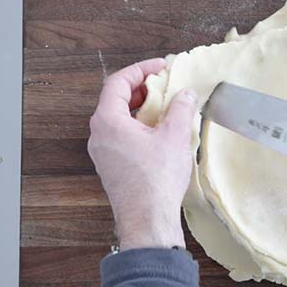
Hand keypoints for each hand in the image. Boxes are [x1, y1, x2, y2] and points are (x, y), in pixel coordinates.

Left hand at [88, 58, 197, 250]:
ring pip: (120, 119)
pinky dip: (140, 126)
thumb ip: (180, 108)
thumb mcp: (174, 136)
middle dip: (143, 88)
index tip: (161, 67)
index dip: (141, 70)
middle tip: (166, 85)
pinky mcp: (112, 166)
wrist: (148, 219)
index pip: (118, 82)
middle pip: (117, 99)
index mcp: (108, 121)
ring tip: (167, 107)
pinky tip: (161, 132)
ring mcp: (104, 152)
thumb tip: (186, 93)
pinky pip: (123, 136)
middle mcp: (100, 134)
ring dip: (143, 108)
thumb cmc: (156, 179)